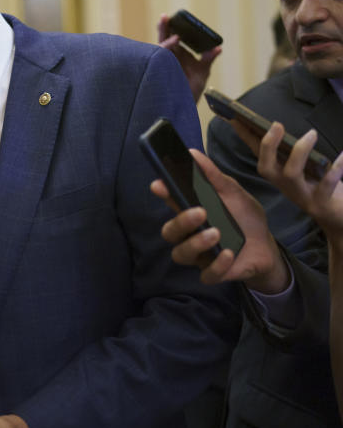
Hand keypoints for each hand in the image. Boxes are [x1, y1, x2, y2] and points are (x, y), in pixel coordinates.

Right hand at [150, 149, 288, 292]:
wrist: (267, 247)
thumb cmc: (244, 218)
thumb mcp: (234, 193)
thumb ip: (214, 176)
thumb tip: (193, 153)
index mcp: (191, 212)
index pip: (171, 202)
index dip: (163, 194)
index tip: (160, 184)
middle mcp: (190, 234)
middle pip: (170, 232)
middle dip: (180, 221)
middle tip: (200, 212)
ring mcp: (200, 255)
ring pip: (180, 254)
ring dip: (195, 244)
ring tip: (216, 233)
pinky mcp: (214, 273)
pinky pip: (206, 275)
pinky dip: (216, 265)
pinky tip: (228, 254)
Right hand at [157, 14, 221, 101]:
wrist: (183, 108)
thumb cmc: (190, 91)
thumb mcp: (203, 72)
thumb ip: (208, 59)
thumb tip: (218, 48)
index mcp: (176, 55)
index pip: (172, 38)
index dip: (171, 28)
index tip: (171, 17)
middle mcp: (167, 58)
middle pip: (163, 40)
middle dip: (164, 28)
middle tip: (165, 17)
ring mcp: (162, 65)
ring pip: (159, 48)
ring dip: (165, 37)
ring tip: (172, 31)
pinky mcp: (159, 72)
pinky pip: (159, 58)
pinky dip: (166, 49)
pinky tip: (174, 42)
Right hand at [255, 122, 342, 238]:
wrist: (338, 219)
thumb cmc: (322, 188)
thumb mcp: (307, 170)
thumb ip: (295, 153)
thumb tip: (283, 127)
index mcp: (279, 175)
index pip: (258, 154)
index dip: (246, 138)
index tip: (235, 118)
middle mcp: (285, 186)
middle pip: (267, 168)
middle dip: (268, 146)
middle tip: (276, 124)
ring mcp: (302, 196)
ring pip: (291, 174)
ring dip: (300, 152)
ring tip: (312, 134)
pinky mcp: (321, 204)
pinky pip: (326, 185)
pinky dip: (335, 169)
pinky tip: (342, 155)